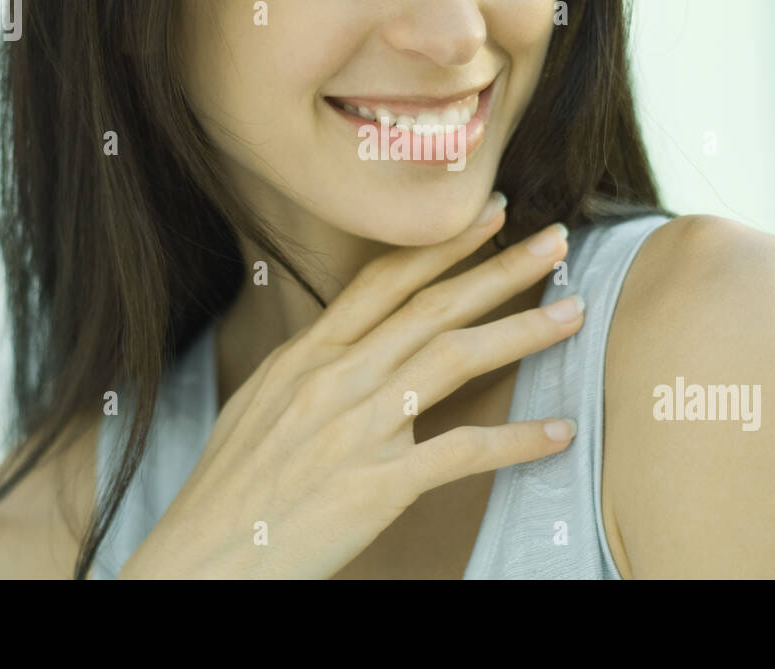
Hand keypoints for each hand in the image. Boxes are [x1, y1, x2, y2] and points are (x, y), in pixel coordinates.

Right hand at [118, 193, 581, 577]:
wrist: (200, 560)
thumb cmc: (229, 490)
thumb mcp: (259, 406)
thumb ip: (309, 368)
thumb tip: (349, 341)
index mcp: (304, 357)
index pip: (385, 281)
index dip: (443, 244)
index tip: (491, 214)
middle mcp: (332, 379)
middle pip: (431, 307)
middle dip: (499, 268)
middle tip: (555, 239)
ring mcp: (355, 429)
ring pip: (454, 360)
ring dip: (522, 332)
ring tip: (574, 313)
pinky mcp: (376, 485)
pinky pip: (461, 452)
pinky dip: (515, 441)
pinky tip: (557, 432)